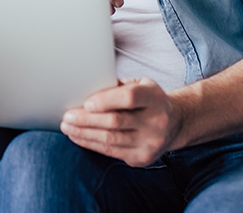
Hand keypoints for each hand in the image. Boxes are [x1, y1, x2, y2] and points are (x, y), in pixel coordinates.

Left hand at [60, 78, 181, 166]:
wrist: (175, 123)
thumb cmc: (148, 98)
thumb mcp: (139, 84)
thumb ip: (116, 86)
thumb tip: (84, 90)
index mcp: (154, 97)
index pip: (129, 98)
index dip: (106, 100)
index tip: (86, 103)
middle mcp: (156, 121)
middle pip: (116, 121)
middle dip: (87, 119)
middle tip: (67, 116)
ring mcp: (150, 143)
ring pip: (111, 140)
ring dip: (84, 133)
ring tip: (67, 127)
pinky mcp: (142, 158)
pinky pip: (111, 152)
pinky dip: (91, 143)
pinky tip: (78, 137)